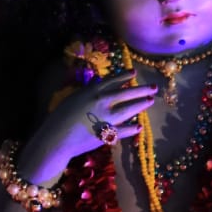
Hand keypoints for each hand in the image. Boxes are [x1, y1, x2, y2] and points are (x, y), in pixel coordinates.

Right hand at [20, 71, 157, 181]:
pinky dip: (132, 129)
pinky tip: (139, 126)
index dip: (125, 76)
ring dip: (141, 105)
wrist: (57, 138)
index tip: (134, 73)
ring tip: (150, 101)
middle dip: (141, 90)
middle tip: (154, 87)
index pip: (114, 81)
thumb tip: (98, 82)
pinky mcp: (108, 134)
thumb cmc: (60, 116)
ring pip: (129, 110)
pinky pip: (124, 131)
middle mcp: (103, 102)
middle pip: (126, 93)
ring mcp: (107, 118)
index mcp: (94, 91)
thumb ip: (88, 90)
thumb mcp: (74, 97)